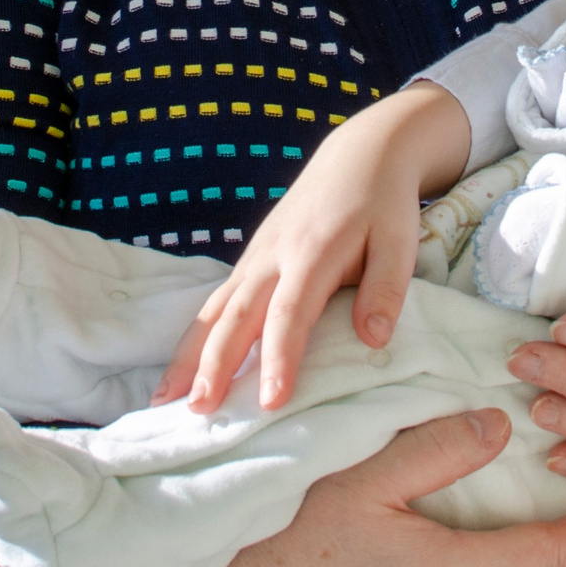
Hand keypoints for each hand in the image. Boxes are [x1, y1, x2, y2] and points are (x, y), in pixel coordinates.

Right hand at [155, 84, 469, 410]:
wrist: (358, 156)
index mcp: (312, 252)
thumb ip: (386, 289)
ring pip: (214, 310)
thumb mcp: (400, 240)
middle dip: (214, 364)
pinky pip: (215, 302)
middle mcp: (274, 256)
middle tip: (199, 410)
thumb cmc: (383, 203)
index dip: (278, 358)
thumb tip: (372, 340)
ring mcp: (255, 256)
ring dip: (189, 354)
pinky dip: (194, 337)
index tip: (271, 402)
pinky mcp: (249, 259)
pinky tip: (180, 369)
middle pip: (237, 315)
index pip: (290, 314)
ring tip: (166, 399)